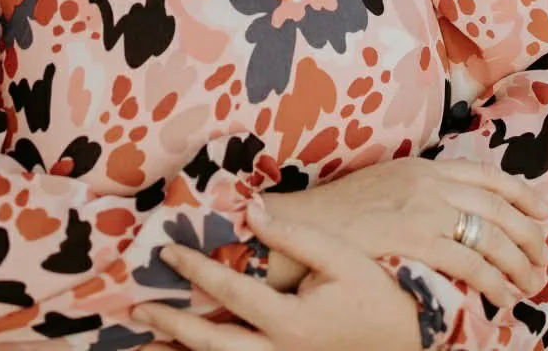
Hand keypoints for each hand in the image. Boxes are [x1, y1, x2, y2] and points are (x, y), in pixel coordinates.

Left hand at [131, 200, 422, 350]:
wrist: (410, 335)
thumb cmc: (375, 289)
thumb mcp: (339, 255)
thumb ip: (291, 234)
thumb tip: (248, 211)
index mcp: (292, 322)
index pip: (230, 292)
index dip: (196, 270)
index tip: (167, 252)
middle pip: (214, 344)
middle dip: (173, 327)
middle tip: (138, 311)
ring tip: (148, 341)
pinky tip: (188, 350)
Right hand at [265, 157, 547, 308]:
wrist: (307, 224)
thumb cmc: (340, 213)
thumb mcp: (384, 184)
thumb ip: (418, 189)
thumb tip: (449, 207)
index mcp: (423, 167)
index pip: (487, 175)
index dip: (522, 194)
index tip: (544, 210)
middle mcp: (430, 183)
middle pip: (498, 207)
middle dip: (530, 235)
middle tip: (544, 257)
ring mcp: (425, 209)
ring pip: (493, 236)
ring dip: (519, 263)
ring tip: (530, 283)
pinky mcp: (419, 239)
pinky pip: (472, 264)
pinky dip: (495, 282)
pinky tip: (504, 297)